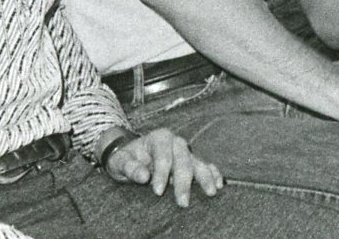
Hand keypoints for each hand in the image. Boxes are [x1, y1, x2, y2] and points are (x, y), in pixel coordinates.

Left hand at [103, 127, 223, 206]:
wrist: (132, 156)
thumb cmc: (125, 158)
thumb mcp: (120, 161)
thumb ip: (130, 167)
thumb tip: (144, 177)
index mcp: (159, 138)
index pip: (163, 155)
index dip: (162, 173)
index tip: (157, 192)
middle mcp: (176, 142)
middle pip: (183, 160)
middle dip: (184, 182)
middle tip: (183, 202)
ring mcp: (186, 151)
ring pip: (197, 163)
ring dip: (205, 177)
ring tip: (211, 191)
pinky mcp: (191, 161)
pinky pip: (205, 165)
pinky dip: (212, 173)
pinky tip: (218, 183)